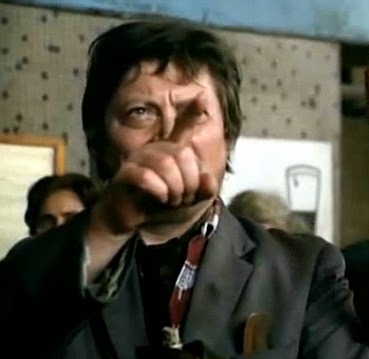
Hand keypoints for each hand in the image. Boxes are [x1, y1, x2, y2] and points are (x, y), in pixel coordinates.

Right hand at [95, 94, 213, 233]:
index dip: (193, 112)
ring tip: (171, 200)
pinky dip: (159, 192)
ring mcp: (137, 159)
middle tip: (182, 198)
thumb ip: (200, 189)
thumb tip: (208, 179)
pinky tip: (159, 199)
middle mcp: (154, 150)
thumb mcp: (185, 199)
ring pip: (166, 165)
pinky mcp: (125, 174)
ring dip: (175, 189)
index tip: (204, 95)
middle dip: (188, 182)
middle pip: (182, 155)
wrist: (127, 219)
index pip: (182, 128)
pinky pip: (148, 178)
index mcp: (168, 152)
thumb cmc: (156, 205)